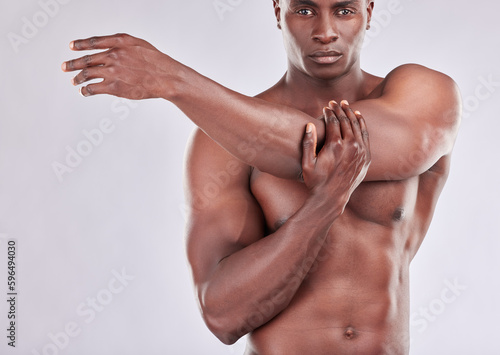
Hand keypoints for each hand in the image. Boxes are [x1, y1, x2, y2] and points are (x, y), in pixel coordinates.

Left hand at [61, 33, 178, 99]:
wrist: (166, 77)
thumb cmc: (157, 62)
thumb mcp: (140, 45)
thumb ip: (123, 44)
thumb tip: (111, 47)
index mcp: (119, 42)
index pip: (94, 42)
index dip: (81, 44)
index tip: (72, 46)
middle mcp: (113, 55)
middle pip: (86, 59)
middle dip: (73, 64)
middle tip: (65, 67)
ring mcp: (112, 71)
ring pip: (87, 74)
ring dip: (78, 78)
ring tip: (74, 81)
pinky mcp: (114, 86)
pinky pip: (94, 88)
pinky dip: (86, 90)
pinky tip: (84, 91)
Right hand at [301, 100, 370, 207]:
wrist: (331, 198)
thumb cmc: (315, 181)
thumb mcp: (307, 163)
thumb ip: (308, 143)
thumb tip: (310, 124)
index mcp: (335, 145)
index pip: (333, 122)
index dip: (329, 112)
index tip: (326, 107)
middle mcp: (350, 146)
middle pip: (346, 121)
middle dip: (339, 109)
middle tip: (335, 102)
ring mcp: (360, 152)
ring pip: (357, 126)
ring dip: (351, 113)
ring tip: (346, 105)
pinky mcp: (366, 157)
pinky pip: (365, 136)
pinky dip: (362, 124)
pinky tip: (358, 117)